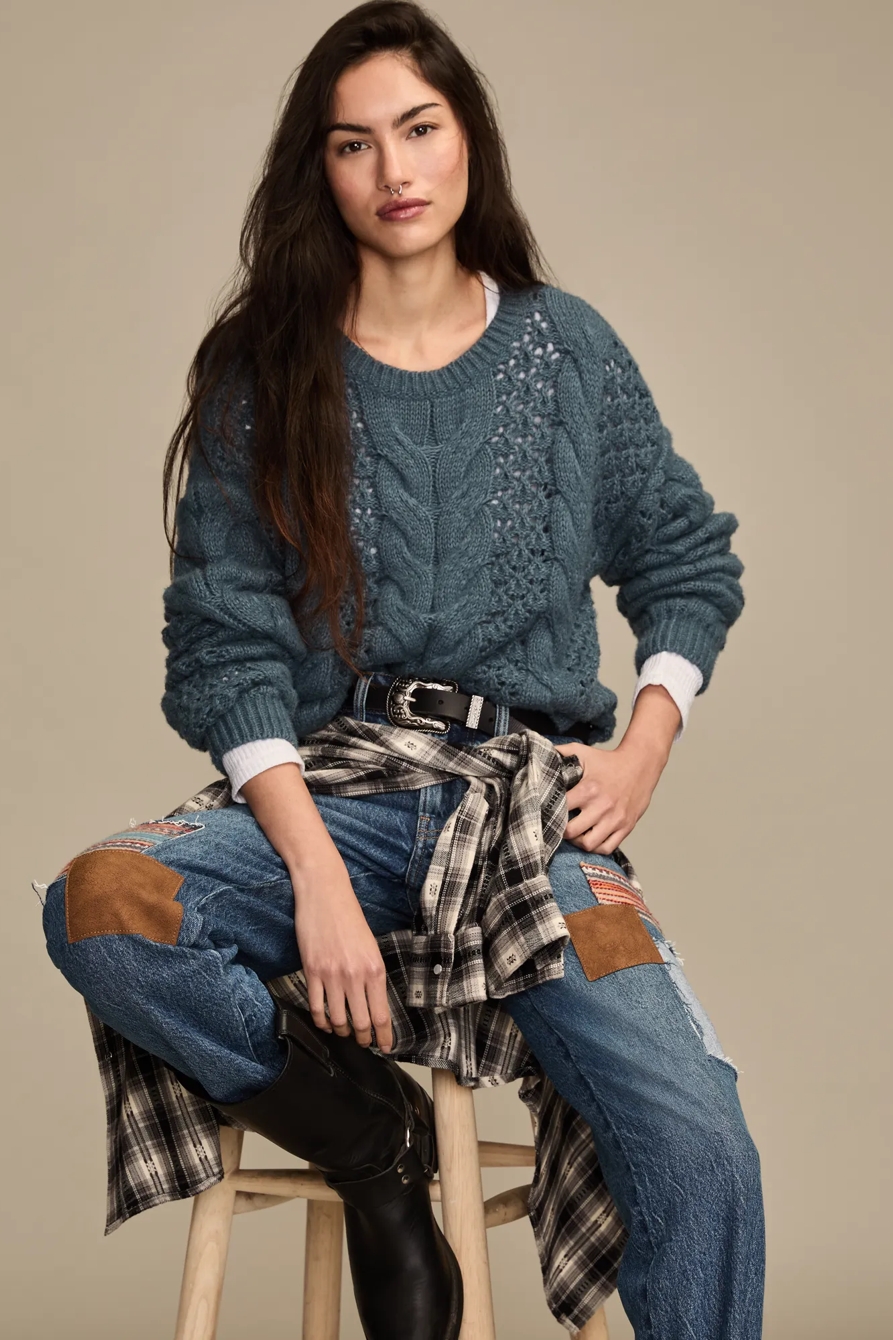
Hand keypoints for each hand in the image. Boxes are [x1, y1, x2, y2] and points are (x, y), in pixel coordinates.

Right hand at [290, 848, 392, 1052]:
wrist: (325, 893)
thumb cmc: (349, 916)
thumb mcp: (370, 945)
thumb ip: (372, 974)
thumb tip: (373, 1001)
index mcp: (375, 968)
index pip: (382, 1014)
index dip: (384, 1036)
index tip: (385, 1047)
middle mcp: (355, 975)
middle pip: (360, 1023)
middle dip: (363, 1039)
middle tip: (363, 1043)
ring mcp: (332, 975)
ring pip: (337, 1019)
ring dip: (341, 1032)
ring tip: (343, 1033)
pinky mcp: (311, 971)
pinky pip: (316, 1007)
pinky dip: (321, 1021)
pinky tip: (325, 1023)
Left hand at [552, 739, 664, 853]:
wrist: (640, 765)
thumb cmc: (608, 761)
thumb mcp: (582, 752)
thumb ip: (560, 753)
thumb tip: (539, 754)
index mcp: (588, 789)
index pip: (561, 809)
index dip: (549, 812)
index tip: (545, 812)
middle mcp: (602, 807)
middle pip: (571, 832)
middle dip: (561, 830)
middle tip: (558, 825)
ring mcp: (615, 819)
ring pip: (589, 844)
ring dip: (578, 841)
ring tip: (575, 833)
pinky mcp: (626, 827)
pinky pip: (607, 848)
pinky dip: (596, 847)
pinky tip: (590, 837)